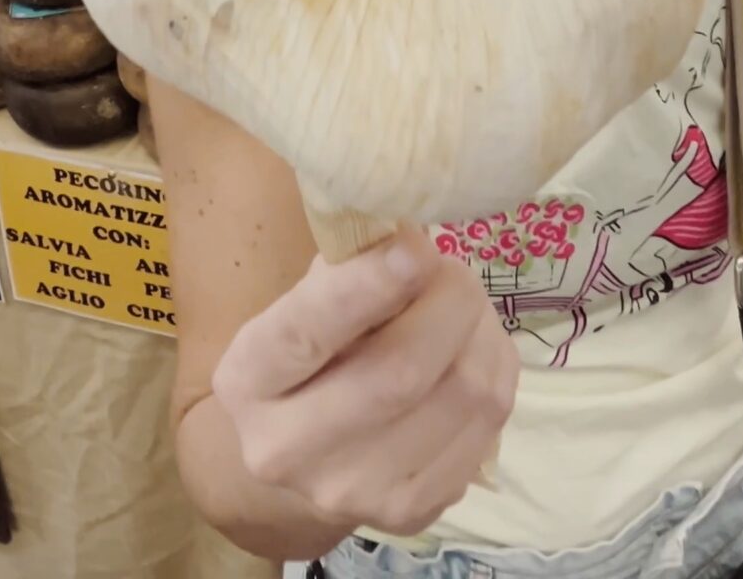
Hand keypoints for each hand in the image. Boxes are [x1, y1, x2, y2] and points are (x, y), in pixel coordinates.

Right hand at [211, 228, 518, 536]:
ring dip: (481, 333)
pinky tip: (473, 353)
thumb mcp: (300, 306)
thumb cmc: (308, 358)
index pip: (305, 334)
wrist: (303, 459)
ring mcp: (352, 492)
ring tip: (465, 308)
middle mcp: (287, 450)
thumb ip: (344, 269)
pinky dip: (496, 373)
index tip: (414, 245)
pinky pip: (487, 427)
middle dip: (447, 303)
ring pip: (460, 396)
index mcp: (246, 382)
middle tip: (453, 269)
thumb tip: (407, 230)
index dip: (366, 288)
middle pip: (399, 371)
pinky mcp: (411, 513)